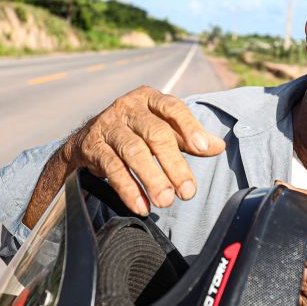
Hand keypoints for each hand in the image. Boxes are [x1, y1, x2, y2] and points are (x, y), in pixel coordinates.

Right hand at [66, 85, 224, 214]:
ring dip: (151, 178)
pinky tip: (141, 206)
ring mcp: (108, 126)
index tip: (203, 149)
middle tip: (187, 192)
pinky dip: (128, 189)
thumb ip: (187, 138)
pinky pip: (112, 168)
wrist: (88, 139)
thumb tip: (218, 146)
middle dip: (174, 163)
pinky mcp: (93, 147)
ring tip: (166, 201)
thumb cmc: (135, 132)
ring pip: (133, 151)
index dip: (189, 127)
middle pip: (155, 133)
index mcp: (150, 98)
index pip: (173, 108)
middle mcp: (128, 108)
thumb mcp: (162, 129)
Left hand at [277, 182, 306, 305]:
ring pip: (287, 266)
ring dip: (290, 260)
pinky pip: (291, 288)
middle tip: (299, 241)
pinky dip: (294, 280)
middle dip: (289, 240)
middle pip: (291, 244)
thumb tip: (281, 187)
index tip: (288, 220)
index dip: (289, 219)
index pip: (300, 222)